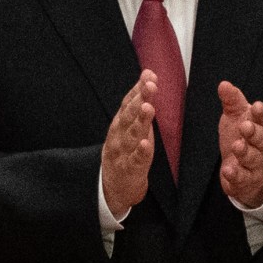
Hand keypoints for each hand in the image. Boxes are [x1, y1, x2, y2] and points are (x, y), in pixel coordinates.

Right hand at [102, 71, 157, 214]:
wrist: (112, 187)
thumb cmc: (125, 151)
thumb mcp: (130, 125)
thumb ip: (139, 102)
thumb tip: (149, 75)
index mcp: (120, 123)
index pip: (128, 102)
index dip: (138, 88)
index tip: (149, 75)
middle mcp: (119, 135)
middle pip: (129, 115)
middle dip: (140, 99)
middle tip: (150, 86)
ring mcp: (122, 152)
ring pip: (132, 135)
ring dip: (140, 121)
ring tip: (148, 108)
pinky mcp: (129, 170)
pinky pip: (135, 160)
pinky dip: (140, 152)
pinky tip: (145, 144)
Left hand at [216, 81, 262, 208]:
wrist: (244, 171)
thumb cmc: (242, 139)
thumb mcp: (236, 117)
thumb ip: (232, 101)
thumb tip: (224, 84)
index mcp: (260, 127)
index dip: (261, 113)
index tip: (256, 106)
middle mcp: (261, 146)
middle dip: (254, 133)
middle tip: (245, 126)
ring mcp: (255, 164)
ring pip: (253, 159)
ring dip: (245, 152)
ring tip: (237, 146)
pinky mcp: (245, 180)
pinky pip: (242, 178)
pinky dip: (235, 174)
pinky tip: (228, 169)